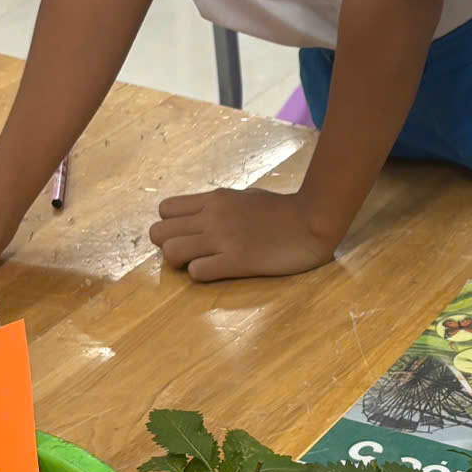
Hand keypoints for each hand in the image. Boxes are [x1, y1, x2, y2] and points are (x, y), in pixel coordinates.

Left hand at [150, 187, 337, 279]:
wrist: (313, 221)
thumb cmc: (283, 210)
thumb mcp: (246, 196)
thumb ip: (222, 206)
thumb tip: (206, 214)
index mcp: (214, 199)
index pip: (164, 210)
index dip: (170, 226)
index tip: (186, 236)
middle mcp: (211, 217)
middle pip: (158, 233)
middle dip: (168, 247)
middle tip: (189, 255)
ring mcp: (223, 239)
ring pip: (170, 252)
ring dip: (180, 264)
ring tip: (201, 264)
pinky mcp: (237, 261)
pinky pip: (197, 272)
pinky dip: (202, 275)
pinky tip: (219, 272)